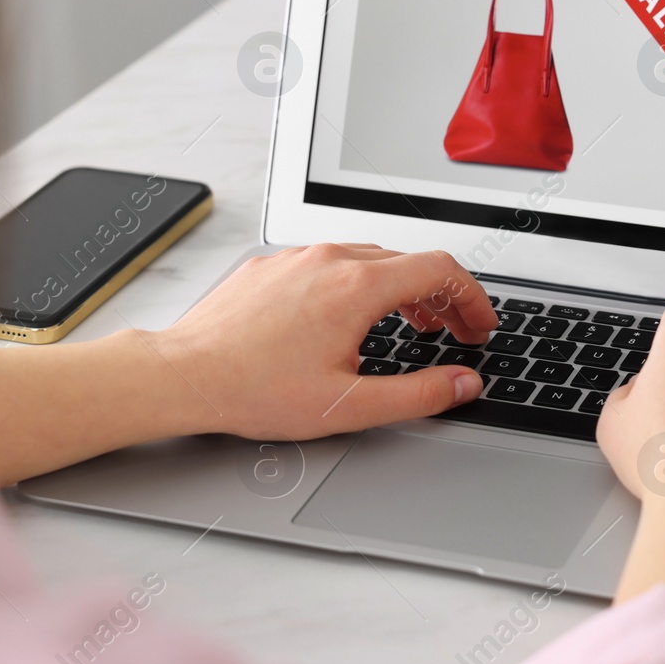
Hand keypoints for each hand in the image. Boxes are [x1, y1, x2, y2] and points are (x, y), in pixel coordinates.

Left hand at [149, 244, 498, 439]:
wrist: (183, 375)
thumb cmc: (254, 389)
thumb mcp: (350, 405)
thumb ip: (419, 394)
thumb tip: (463, 384)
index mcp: (357, 287)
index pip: (440, 270)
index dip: (473, 298)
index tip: (481, 325)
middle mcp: (329, 260)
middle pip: (409, 262)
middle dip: (443, 297)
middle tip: (455, 332)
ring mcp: (297, 259)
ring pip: (369, 258)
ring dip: (402, 289)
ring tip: (412, 324)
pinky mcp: (271, 267)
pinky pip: (329, 263)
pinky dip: (359, 284)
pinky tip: (350, 319)